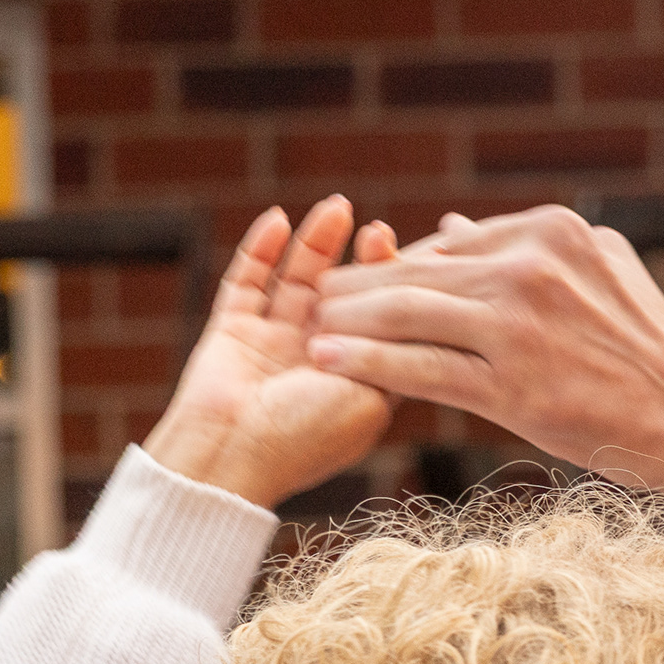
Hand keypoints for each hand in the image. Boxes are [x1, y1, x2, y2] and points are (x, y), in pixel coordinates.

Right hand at [143, 198, 397, 510]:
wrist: (232, 456)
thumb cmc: (307, 437)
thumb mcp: (374, 397)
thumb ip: (397, 352)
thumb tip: (432, 305)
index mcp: (353, 382)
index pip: (385, 326)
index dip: (404, 290)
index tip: (428, 257)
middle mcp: (315, 361)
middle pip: (343, 298)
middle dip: (361, 261)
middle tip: (379, 229)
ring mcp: (272, 343)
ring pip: (297, 281)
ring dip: (316, 244)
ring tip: (338, 208)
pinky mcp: (232, 330)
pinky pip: (246, 281)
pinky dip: (260, 249)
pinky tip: (279, 219)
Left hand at [305, 206, 663, 488]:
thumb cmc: (646, 351)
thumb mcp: (600, 270)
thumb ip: (527, 246)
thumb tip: (446, 229)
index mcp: (552, 231)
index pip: (452, 246)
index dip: (400, 266)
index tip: (365, 282)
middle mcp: (530, 269)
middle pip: (421, 274)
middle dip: (361, 288)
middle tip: (316, 300)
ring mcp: (518, 327)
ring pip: (410, 316)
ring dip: (351, 322)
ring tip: (311, 331)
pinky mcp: (510, 386)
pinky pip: (422, 369)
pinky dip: (370, 364)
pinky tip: (333, 363)